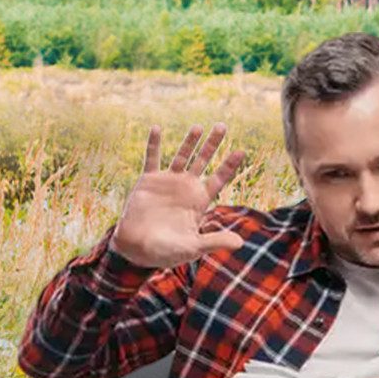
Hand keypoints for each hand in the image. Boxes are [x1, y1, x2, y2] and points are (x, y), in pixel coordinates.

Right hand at [111, 124, 247, 269]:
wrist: (137, 249)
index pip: (218, 179)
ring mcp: (167, 182)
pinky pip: (152, 158)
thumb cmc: (167, 252)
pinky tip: (157, 128)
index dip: (229, 165)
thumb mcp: (193, 247)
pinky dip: (154, 144)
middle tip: (222, 126)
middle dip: (212, 144)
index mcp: (199, 201)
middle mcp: (185, 188)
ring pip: (181, 156)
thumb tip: (240, 243)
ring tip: (198, 127)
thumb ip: (215, 241)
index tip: (241, 151)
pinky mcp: (148, 181)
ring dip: (189, 141)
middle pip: (203, 161)